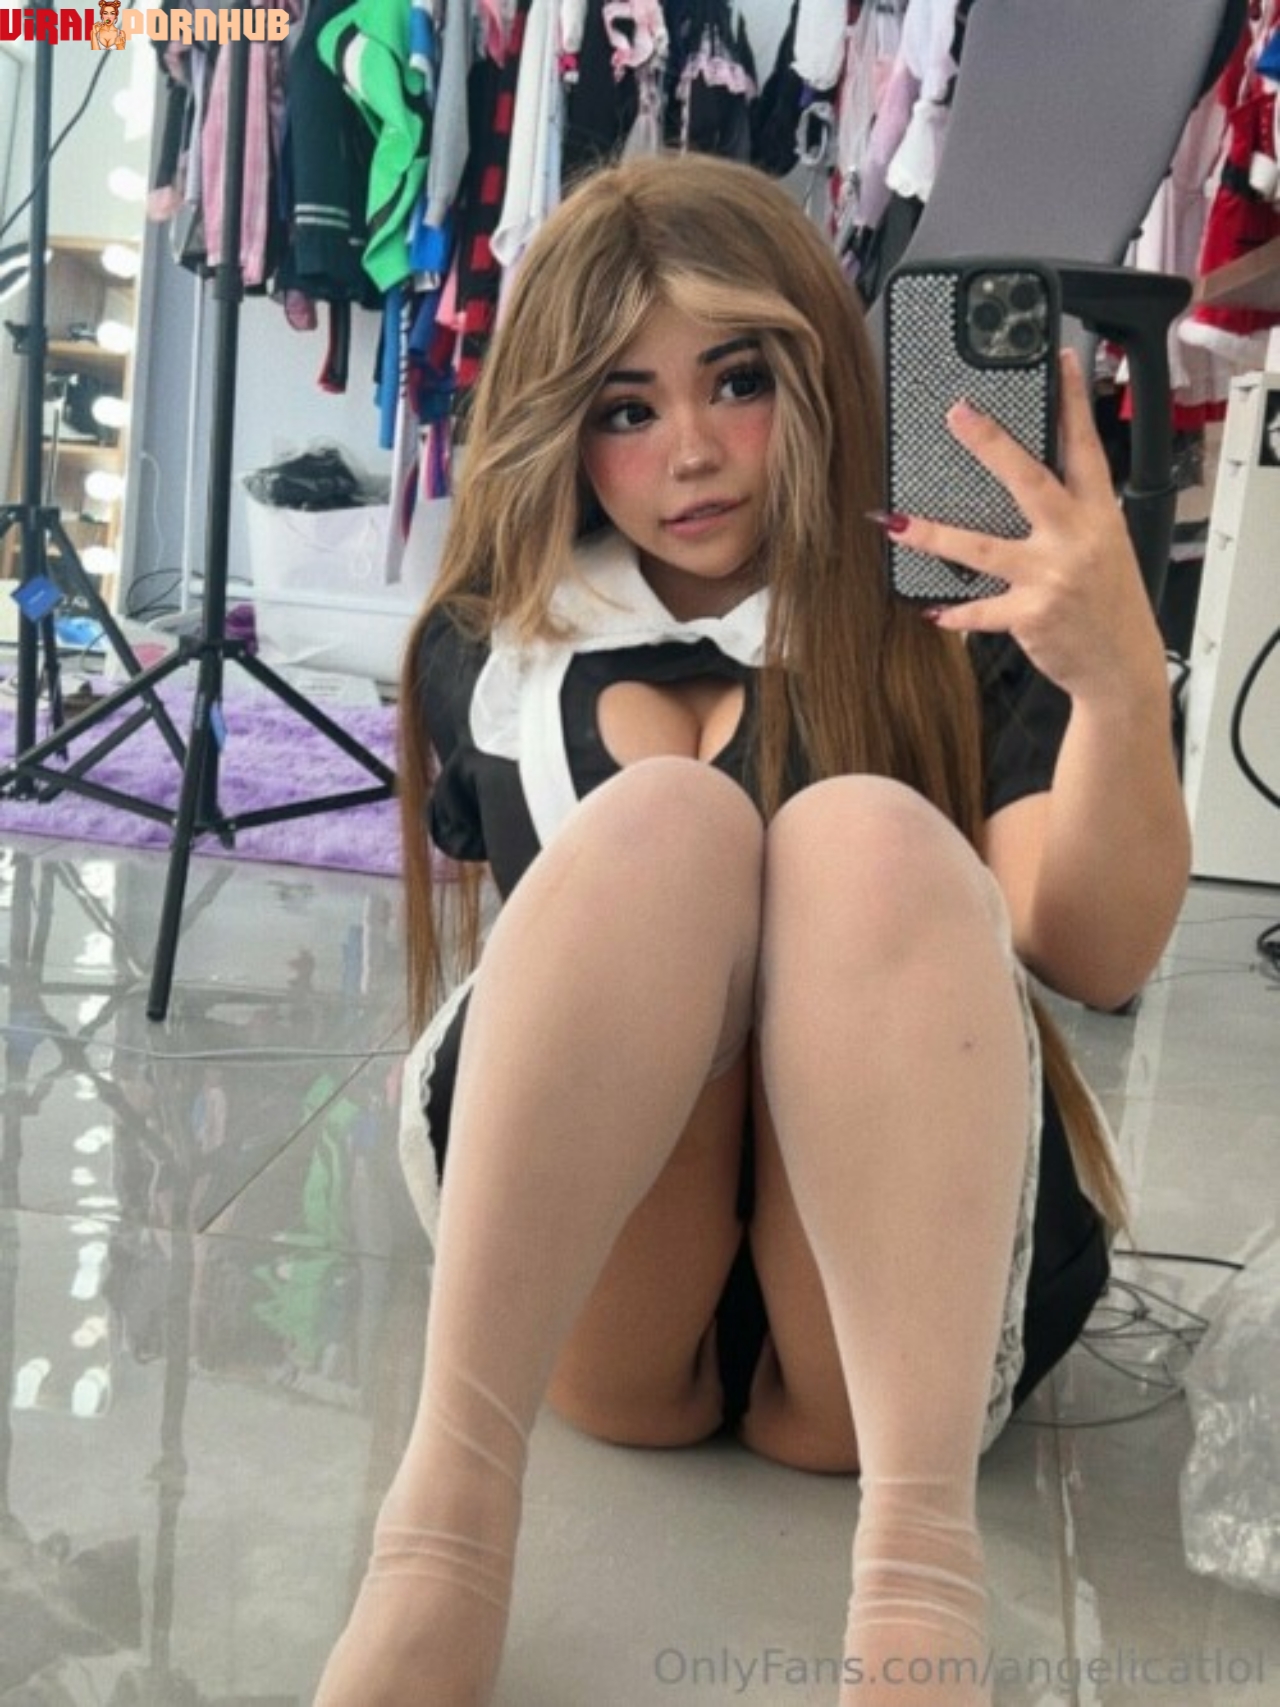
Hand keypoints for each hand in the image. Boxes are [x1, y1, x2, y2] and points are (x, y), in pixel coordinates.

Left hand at [894, 349, 1167, 706]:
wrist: (1121, 667)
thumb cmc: (1108, 604)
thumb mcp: (1104, 547)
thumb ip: (1072, 514)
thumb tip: (1029, 483)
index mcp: (1097, 514)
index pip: (1085, 447)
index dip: (1074, 402)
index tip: (1060, 360)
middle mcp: (1076, 538)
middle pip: (1028, 480)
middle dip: (991, 445)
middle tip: (956, 414)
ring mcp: (1052, 576)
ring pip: (982, 548)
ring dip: (934, 535)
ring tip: (896, 523)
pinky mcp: (1032, 615)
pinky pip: (980, 610)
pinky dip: (955, 611)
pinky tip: (932, 610)